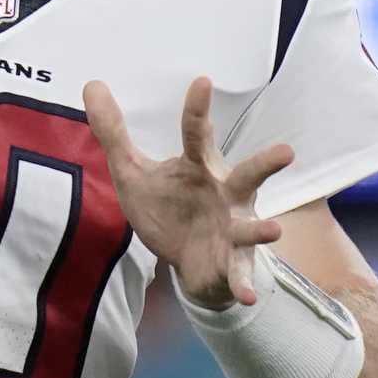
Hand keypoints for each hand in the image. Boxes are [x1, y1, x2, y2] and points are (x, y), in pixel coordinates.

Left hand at [84, 76, 294, 309]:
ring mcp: (232, 228)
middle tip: (287, 152)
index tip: (202, 81)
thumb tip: (90, 83)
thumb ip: (112, 131)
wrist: (185, 262)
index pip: (197, 134)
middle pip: (247, 175)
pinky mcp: (231, 261)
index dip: (198, 108)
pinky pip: (239, 273)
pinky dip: (243, 284)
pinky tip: (246, 296)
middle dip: (266, 164)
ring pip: (251, 225)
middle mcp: (224, 193)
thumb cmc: (166, 206)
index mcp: (199, 167)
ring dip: (260, 229)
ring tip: (274, 229)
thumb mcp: (132, 171)